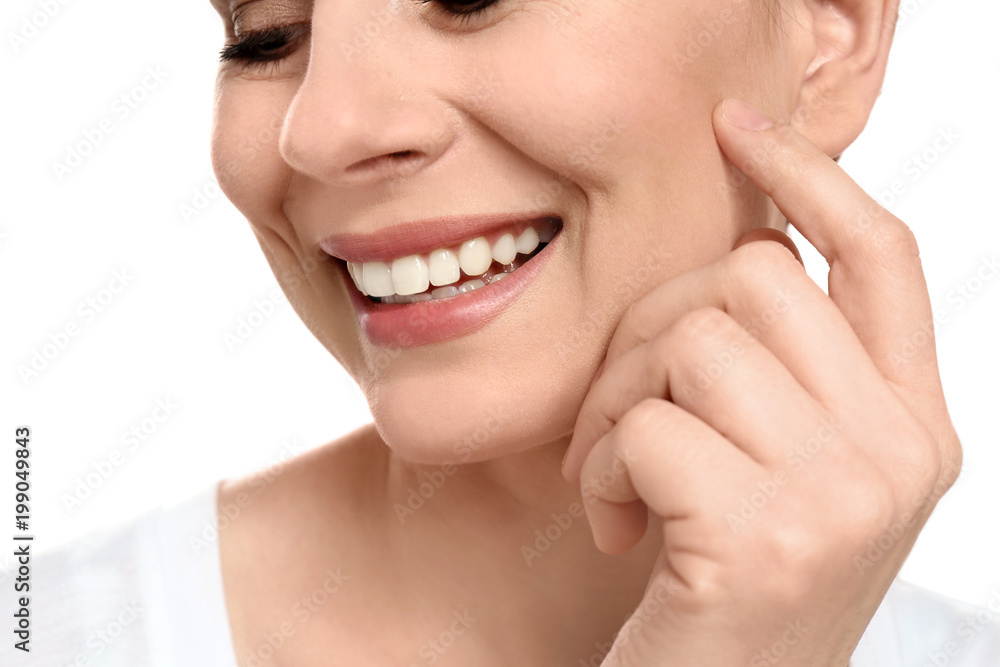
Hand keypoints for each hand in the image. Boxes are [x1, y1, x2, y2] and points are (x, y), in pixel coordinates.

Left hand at [560, 99, 961, 666]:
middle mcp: (902, 453)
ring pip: (691, 338)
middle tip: (624, 416)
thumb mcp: (781, 466)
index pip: (880, 254)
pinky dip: (603, 468)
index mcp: (913, 425)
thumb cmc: (727, 584)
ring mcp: (845, 495)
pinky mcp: (766, 537)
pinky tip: (619, 529)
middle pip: (753, 276)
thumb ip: (782, 366)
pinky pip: (648, 425)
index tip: (735, 130)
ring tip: (618, 480)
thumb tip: (739, 240)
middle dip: (651, 330)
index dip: (808, 175)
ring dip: (619, 404)